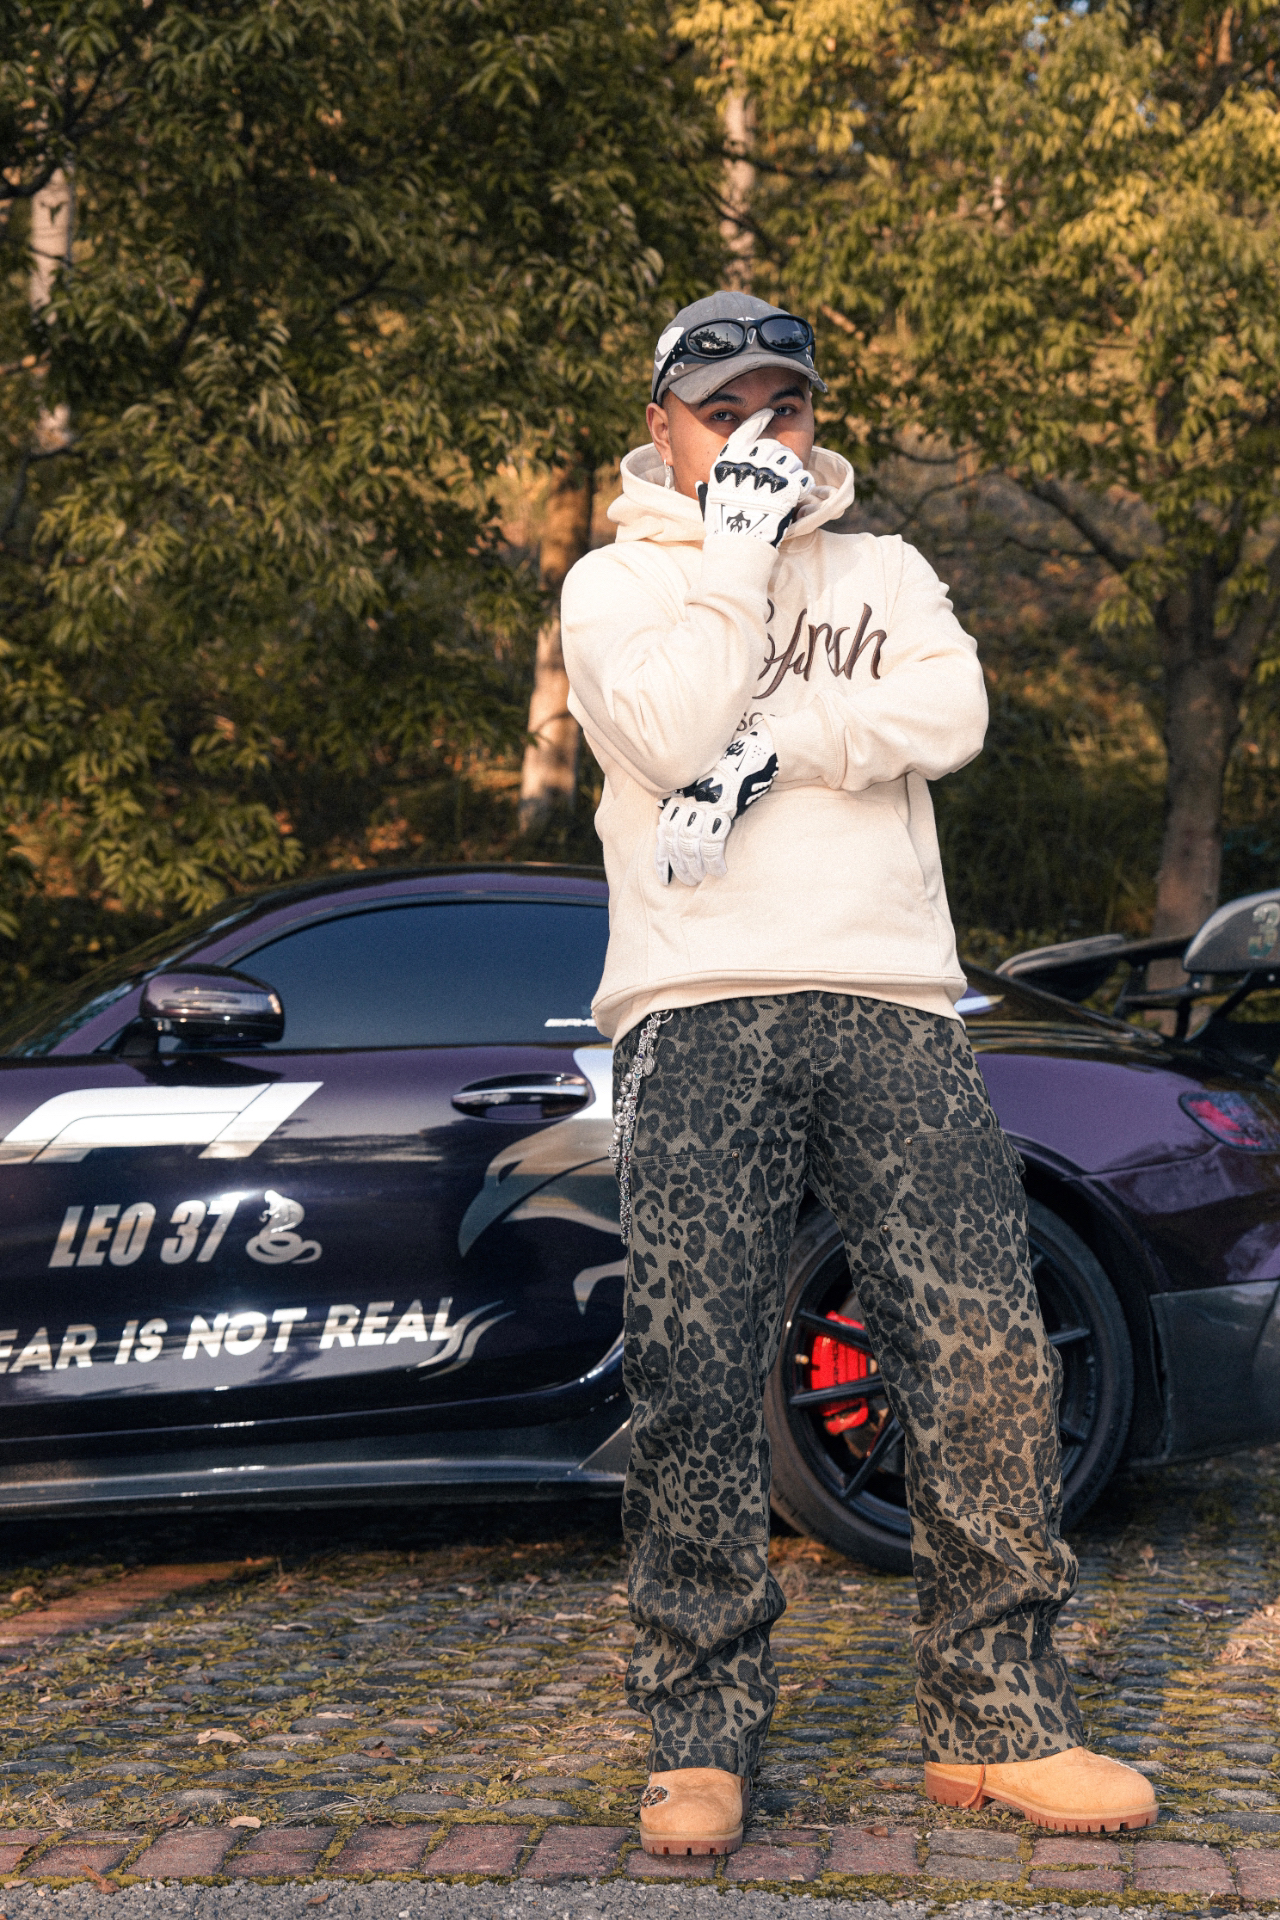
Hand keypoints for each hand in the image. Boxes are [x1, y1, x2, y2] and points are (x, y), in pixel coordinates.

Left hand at [656, 723, 777, 885]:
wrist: (750, 756)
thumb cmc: (728, 777)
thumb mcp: (703, 791)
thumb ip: (690, 809)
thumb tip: (678, 834)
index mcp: (679, 797)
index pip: (663, 831)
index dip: (662, 857)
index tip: (663, 878)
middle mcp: (687, 800)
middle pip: (675, 840)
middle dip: (679, 865)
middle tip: (688, 881)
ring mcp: (703, 803)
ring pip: (689, 843)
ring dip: (694, 866)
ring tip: (700, 878)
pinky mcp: (721, 807)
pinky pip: (711, 841)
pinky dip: (713, 859)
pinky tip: (719, 870)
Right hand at [697, 408, 814, 546]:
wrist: (739, 543)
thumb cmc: (721, 525)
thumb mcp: (709, 501)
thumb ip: (708, 489)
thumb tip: (699, 486)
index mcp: (730, 462)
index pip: (746, 431)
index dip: (759, 420)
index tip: (767, 413)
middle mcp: (751, 463)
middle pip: (772, 446)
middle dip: (777, 455)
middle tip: (778, 468)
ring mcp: (771, 474)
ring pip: (790, 459)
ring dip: (791, 468)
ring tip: (788, 482)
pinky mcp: (789, 488)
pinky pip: (803, 477)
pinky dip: (803, 483)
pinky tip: (798, 491)